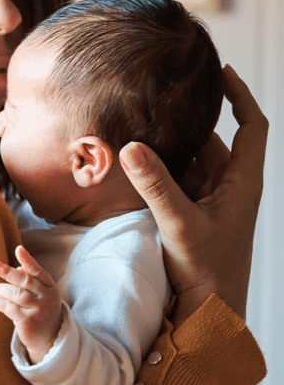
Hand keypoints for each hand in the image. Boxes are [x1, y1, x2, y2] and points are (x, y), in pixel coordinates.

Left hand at [0, 245, 62, 363]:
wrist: (49, 337)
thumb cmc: (40, 308)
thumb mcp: (40, 293)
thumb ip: (30, 279)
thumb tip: (17, 267)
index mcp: (50, 287)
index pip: (39, 271)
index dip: (28, 260)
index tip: (18, 249)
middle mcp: (47, 298)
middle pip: (26, 282)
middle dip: (9, 272)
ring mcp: (38, 310)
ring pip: (16, 294)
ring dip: (0, 288)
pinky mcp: (28, 322)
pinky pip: (8, 307)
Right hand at [120, 65, 266, 326]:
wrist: (209, 312)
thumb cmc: (208, 271)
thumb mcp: (180, 222)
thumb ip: (155, 183)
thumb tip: (132, 145)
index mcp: (242, 182)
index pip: (252, 127)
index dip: (239, 96)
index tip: (220, 72)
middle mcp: (228, 187)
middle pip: (213, 140)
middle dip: (189, 119)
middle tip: (159, 95)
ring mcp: (209, 200)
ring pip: (190, 159)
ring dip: (169, 144)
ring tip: (141, 121)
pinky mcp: (190, 213)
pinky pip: (174, 179)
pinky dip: (157, 167)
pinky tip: (134, 159)